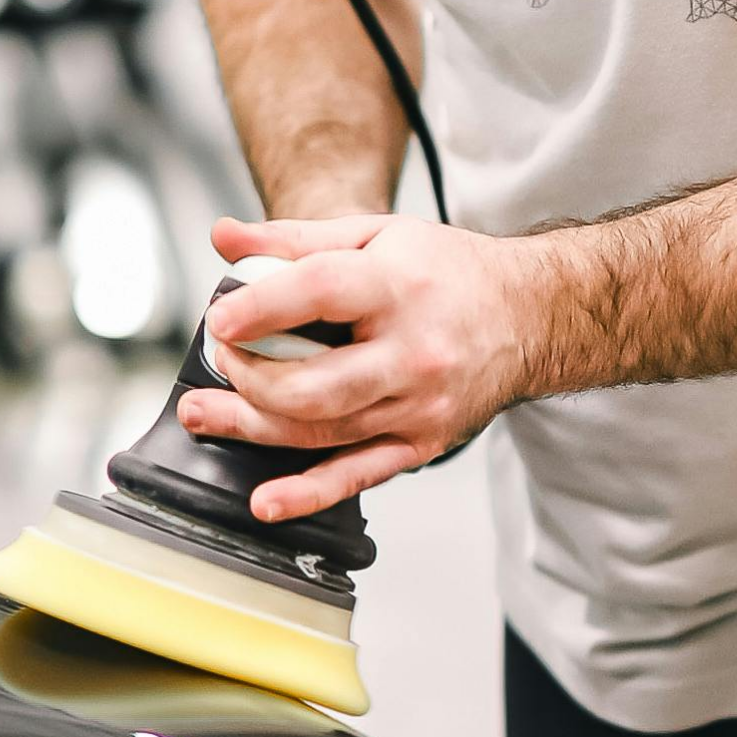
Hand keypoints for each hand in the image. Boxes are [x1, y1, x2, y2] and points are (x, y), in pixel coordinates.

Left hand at [177, 212, 540, 519]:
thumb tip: (223, 239)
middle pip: (314, 384)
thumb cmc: (448, 274)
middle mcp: (413, 353)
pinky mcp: (421, 445)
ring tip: (206, 416)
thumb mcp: (376, 234)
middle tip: (220, 361)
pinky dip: (307, 494)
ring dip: (254, 428)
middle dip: (250, 379)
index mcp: (399, 287)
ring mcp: (419, 407)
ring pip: (323, 432)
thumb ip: (295, 238)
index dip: (261, 309)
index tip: (220, 320)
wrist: (529, 316)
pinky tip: (268, 502)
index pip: (319, 294)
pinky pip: (357, 476)